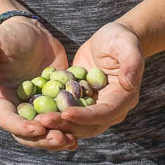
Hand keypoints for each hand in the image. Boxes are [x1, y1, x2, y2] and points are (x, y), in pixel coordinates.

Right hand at [0, 16, 78, 150]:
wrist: (31, 32)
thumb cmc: (7, 36)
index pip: (7, 120)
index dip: (21, 127)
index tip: (38, 128)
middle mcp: (17, 109)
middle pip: (27, 134)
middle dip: (44, 140)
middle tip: (62, 139)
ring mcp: (37, 108)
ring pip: (46, 132)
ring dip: (58, 139)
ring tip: (73, 141)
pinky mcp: (54, 102)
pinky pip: (62, 119)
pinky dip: (72, 127)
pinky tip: (84, 128)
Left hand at [38, 21, 143, 139]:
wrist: (111, 39)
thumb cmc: (121, 38)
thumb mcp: (127, 44)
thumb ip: (131, 62)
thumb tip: (129, 83)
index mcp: (124, 99)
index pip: (104, 113)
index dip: (85, 116)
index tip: (66, 114)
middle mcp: (110, 109)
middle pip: (87, 125)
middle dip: (65, 125)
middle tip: (43, 121)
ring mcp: (94, 108)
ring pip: (75, 124)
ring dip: (56, 124)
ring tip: (35, 120)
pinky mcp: (81, 103)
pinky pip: (66, 113)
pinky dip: (52, 115)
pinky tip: (33, 114)